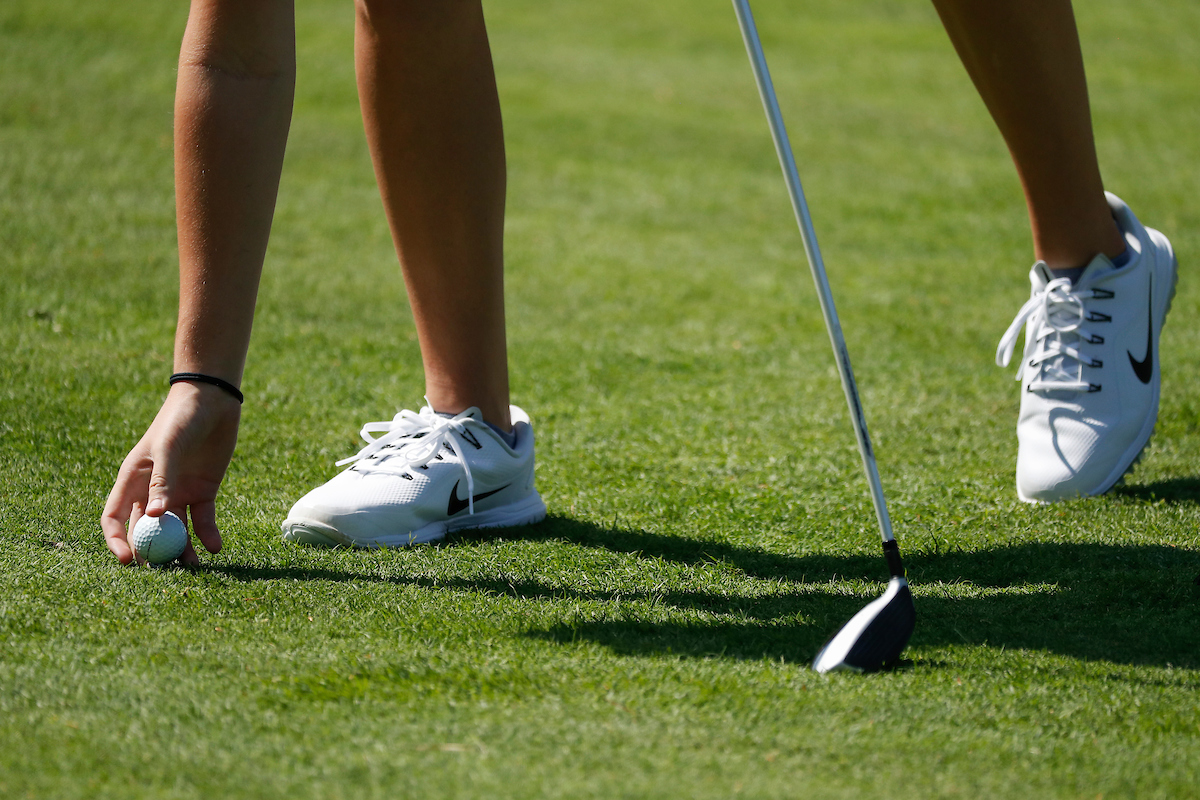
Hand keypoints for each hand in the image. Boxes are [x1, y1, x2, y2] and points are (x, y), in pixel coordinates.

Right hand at [102, 382, 240, 565]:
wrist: (213, 401)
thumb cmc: (181, 419)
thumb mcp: (169, 448)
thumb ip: (162, 481)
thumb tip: (156, 517)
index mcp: (132, 480)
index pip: (115, 518)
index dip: (117, 540)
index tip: (129, 561)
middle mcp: (152, 491)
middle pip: (146, 530)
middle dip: (152, 551)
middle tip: (164, 570)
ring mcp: (178, 493)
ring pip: (176, 531)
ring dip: (182, 550)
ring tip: (193, 565)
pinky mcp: (203, 492)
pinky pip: (203, 521)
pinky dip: (207, 535)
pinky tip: (215, 547)